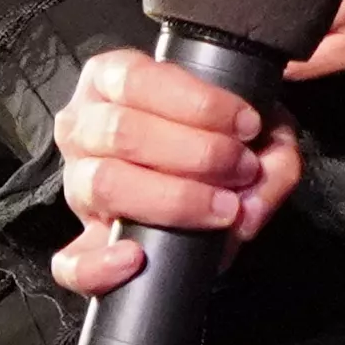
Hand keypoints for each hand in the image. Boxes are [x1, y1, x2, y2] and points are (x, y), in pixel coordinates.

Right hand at [53, 44, 309, 298]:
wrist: (207, 184)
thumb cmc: (221, 141)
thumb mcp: (259, 128)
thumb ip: (273, 153)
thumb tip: (249, 207)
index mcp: (112, 82)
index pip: (137, 80)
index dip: (198, 104)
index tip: (247, 125)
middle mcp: (84, 129)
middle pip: (120, 131)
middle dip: (196, 153)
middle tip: (241, 169)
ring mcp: (78, 187)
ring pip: (103, 184)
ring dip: (173, 199)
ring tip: (222, 208)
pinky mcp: (80, 243)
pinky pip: (71, 262)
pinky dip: (100, 264)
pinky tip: (136, 257)